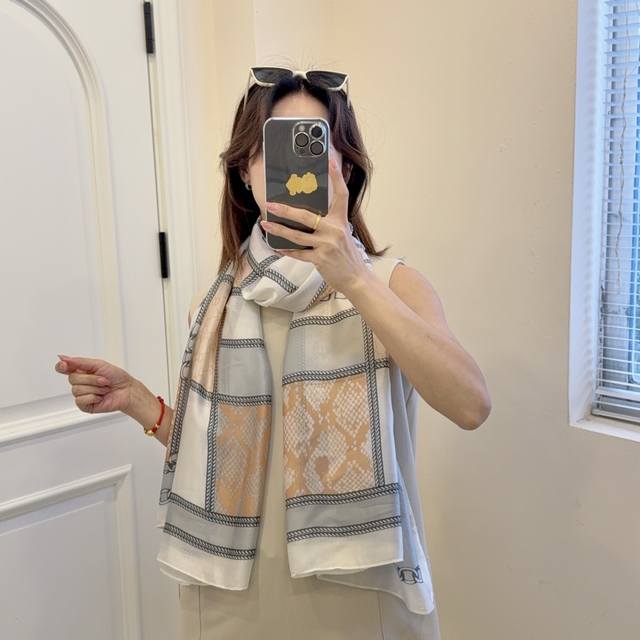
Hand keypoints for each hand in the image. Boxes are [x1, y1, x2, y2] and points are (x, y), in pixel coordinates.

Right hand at [54, 355, 134, 414]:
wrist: (127, 390)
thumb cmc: (117, 377)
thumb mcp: (99, 364)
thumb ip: (80, 362)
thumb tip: (62, 358)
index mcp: (81, 371)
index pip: (63, 368)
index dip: (61, 367)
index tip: (65, 365)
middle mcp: (80, 382)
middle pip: (72, 379)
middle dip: (91, 379)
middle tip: (104, 380)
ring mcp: (81, 394)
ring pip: (77, 390)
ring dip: (95, 388)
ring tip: (104, 388)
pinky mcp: (84, 405)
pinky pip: (80, 400)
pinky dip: (93, 397)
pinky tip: (100, 397)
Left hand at [259, 156, 370, 294]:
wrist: (355, 278)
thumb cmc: (346, 254)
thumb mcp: (342, 233)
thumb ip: (329, 222)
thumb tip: (306, 212)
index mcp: (341, 220)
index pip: (341, 194)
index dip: (336, 176)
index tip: (330, 160)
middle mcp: (335, 230)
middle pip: (305, 216)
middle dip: (285, 210)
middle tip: (270, 204)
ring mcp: (327, 245)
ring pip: (297, 235)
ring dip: (278, 229)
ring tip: (265, 223)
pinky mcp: (321, 259)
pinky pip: (299, 253)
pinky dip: (287, 250)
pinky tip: (277, 245)